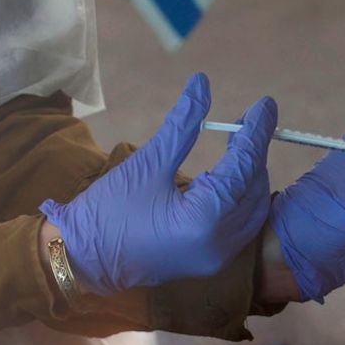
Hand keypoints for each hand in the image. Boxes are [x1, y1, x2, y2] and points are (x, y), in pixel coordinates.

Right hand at [39, 73, 274, 294]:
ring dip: (250, 175)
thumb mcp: (148, 162)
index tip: (264, 104)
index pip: (243, 166)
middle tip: (247, 121)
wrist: (80, 260)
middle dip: (254, 152)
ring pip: (252, 207)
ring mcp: (216, 258)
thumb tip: (202, 83)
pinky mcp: (209, 262)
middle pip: (254, 187)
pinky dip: (241, 196)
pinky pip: (241, 224)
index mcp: (204, 220)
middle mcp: (219, 244)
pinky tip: (228, 175)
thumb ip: (182, 124)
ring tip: (239, 144)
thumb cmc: (109, 210)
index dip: (256, 131)